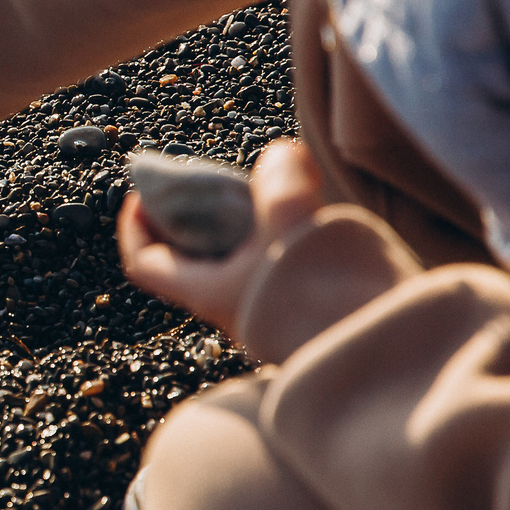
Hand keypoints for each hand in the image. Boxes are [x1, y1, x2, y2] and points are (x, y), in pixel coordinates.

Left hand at [118, 139, 324, 337]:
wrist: (374, 354)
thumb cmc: (321, 299)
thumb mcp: (293, 222)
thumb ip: (282, 181)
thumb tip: (282, 156)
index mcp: (207, 291)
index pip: (144, 262)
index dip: (135, 226)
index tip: (143, 194)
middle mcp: (228, 308)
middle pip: (189, 259)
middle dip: (194, 218)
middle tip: (213, 185)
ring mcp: (263, 314)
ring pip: (233, 263)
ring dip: (240, 229)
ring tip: (264, 195)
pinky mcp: (296, 315)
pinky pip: (270, 272)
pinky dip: (274, 243)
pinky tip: (305, 222)